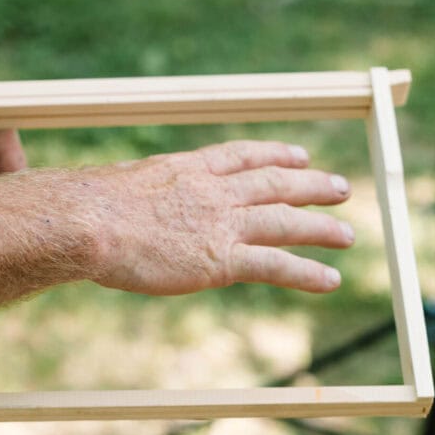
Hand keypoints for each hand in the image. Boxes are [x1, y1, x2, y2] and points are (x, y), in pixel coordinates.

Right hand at [86, 140, 353, 294]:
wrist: (91, 223)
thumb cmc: (87, 208)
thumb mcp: (116, 188)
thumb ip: (133, 195)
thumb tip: (115, 203)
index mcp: (187, 169)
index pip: (242, 156)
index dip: (275, 154)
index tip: (299, 155)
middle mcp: (212, 191)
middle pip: (275, 183)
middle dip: (311, 185)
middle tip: (340, 187)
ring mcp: (221, 224)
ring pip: (285, 221)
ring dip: (320, 228)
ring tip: (346, 235)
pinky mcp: (221, 260)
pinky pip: (275, 265)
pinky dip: (306, 273)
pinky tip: (330, 280)